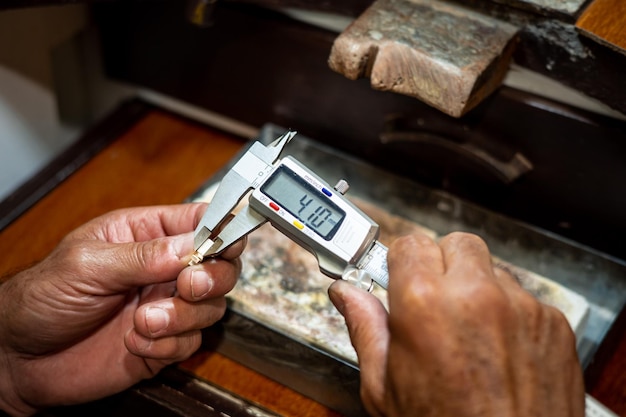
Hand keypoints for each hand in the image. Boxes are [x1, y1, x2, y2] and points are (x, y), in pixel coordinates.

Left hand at [0, 203, 243, 415]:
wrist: (19, 358)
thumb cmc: (43, 297)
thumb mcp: (87, 264)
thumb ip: (143, 256)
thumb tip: (193, 245)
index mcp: (146, 235)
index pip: (200, 222)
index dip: (222, 229)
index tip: (226, 243)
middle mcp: (163, 270)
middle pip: (221, 266)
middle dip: (212, 277)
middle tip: (186, 286)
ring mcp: (167, 307)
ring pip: (211, 307)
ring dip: (182, 317)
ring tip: (143, 320)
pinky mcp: (165, 343)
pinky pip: (191, 343)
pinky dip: (166, 345)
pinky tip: (133, 343)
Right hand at [329, 232, 583, 416]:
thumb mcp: (384, 388)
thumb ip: (364, 327)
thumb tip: (346, 294)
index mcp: (424, 303)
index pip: (410, 244)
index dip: (401, 262)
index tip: (399, 277)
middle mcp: (477, 295)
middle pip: (456, 244)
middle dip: (442, 266)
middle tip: (434, 301)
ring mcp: (521, 307)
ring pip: (492, 271)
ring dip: (477, 291)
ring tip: (469, 335)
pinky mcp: (554, 324)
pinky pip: (525, 300)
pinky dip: (510, 316)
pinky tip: (499, 352)